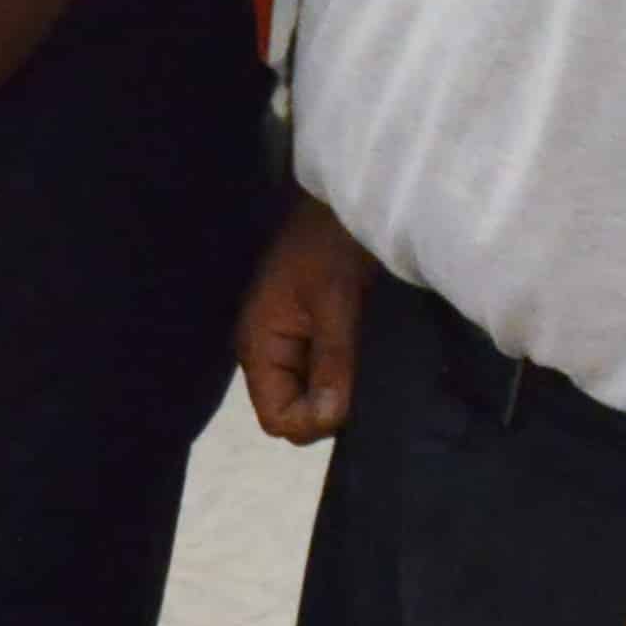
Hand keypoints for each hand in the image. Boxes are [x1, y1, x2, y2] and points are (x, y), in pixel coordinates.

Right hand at [237, 194, 370, 444]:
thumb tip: (326, 420)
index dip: (313, 421)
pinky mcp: (306, 333)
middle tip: (362, 384)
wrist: (344, 204)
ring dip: (336, 392)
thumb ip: (330, 362)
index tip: (350, 400)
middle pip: (290, 410)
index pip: (276, 418)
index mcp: (259, 345)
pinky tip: (364, 362)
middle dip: (325, 410)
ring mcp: (285, 342)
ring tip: (367, 371)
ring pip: (307, 395)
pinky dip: (341, 376)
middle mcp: (265, 350)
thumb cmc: (332, 248)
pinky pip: (318, 374)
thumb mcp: (335, 303)